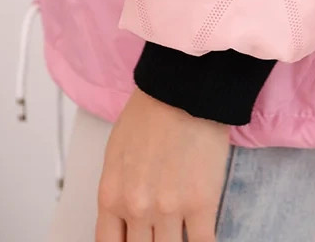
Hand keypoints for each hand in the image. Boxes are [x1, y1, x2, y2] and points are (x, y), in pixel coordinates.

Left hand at [96, 88, 230, 241]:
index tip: (137, 241)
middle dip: (153, 241)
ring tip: (181, 229)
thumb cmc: (150, 112)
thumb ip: (118, 192)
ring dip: (177, 241)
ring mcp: (169, 209)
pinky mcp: (201, 203)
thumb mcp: (116, 154)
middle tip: (160, 231)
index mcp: (112, 197)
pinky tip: (203, 237)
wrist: (183, 88)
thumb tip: (126, 220)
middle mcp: (137, 208)